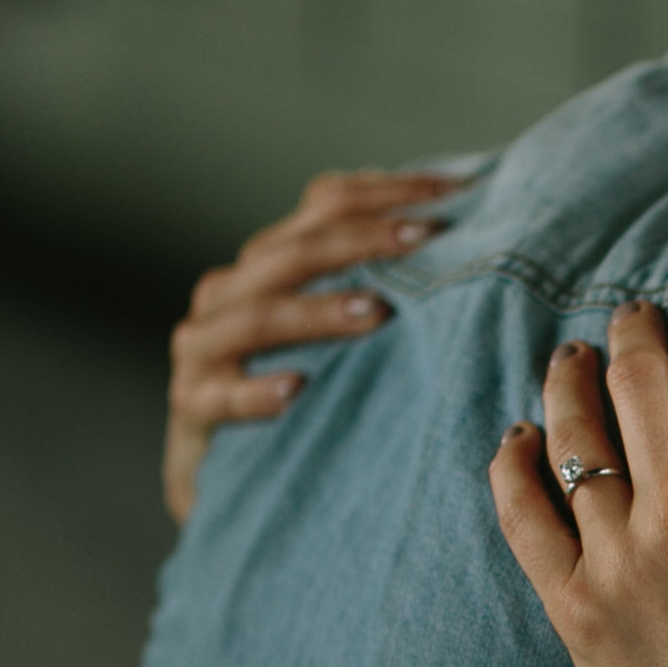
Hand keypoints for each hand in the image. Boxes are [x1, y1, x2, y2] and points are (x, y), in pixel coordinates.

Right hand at [164, 168, 455, 522]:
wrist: (227, 476)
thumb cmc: (307, 398)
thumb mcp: (346, 337)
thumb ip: (384, 290)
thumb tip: (475, 249)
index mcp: (269, 263)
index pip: (324, 205)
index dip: (388, 191)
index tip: (456, 192)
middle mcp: (230, 294)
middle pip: (292, 252)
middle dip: (362, 241)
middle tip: (425, 238)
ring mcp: (203, 351)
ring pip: (255, 316)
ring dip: (318, 312)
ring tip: (377, 310)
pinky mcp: (192, 408)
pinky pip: (219, 396)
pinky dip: (256, 391)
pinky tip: (297, 389)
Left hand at [490, 262, 667, 666]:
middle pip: (641, 379)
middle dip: (640, 327)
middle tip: (641, 314)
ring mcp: (619, 561)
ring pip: (574, 432)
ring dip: (571, 376)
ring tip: (575, 356)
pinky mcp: (574, 610)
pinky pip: (521, 514)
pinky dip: (512, 462)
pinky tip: (519, 438)